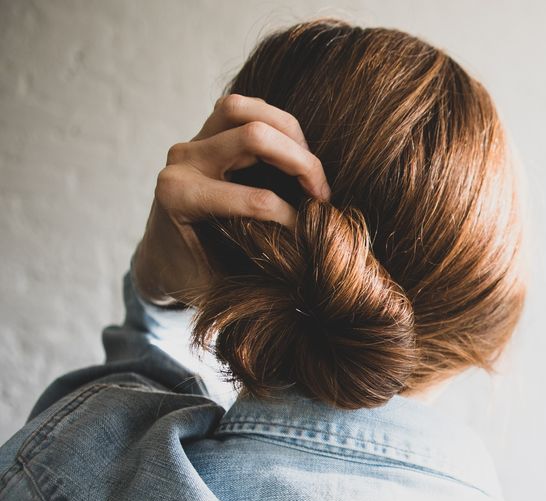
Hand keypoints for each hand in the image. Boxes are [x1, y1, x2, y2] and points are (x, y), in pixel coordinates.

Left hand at [132, 94, 329, 305]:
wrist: (162, 261)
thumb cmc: (196, 276)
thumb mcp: (222, 284)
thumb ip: (261, 265)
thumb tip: (313, 252)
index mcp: (180, 198)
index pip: (257, 198)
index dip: (294, 218)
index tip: (311, 236)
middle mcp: (182, 162)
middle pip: (253, 136)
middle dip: (301, 163)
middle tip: (322, 195)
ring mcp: (191, 142)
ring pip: (244, 109)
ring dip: (289, 133)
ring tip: (310, 166)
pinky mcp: (204, 133)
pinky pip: (242, 109)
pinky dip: (276, 124)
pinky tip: (295, 154)